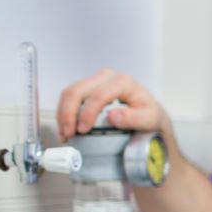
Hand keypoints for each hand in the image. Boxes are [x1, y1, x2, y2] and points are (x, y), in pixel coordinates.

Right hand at [57, 70, 173, 140]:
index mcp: (123, 82)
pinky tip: (66, 127)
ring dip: (63, 114)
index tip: (83, 130)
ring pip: (70, 92)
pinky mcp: (88, 87)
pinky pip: (69, 97)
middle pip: (78, 91)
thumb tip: (113, 116)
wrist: (147, 112)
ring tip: (65, 133)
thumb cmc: (149, 114)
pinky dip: (64, 112)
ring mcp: (96, 80)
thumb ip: (132, 118)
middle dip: (69, 114)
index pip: (99, 95)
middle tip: (68, 134)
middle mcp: (107, 77)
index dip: (87, 113)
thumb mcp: (148, 119)